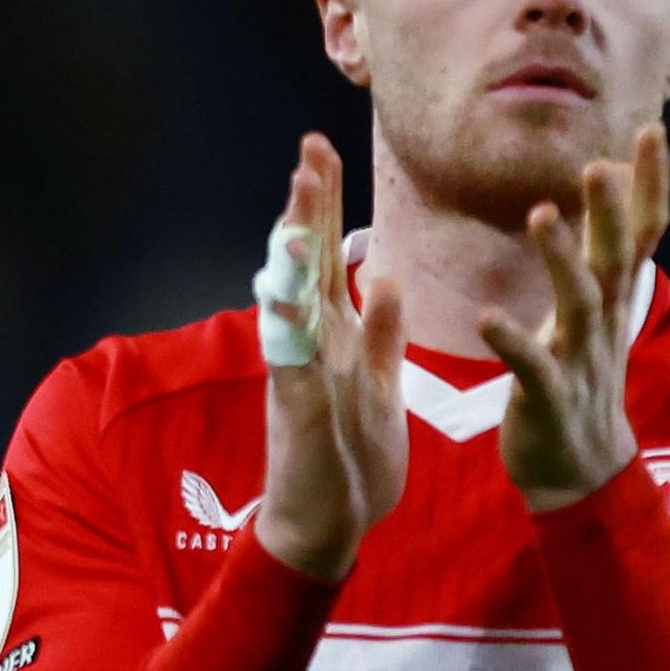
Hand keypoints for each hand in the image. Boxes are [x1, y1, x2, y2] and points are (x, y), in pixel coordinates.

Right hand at [253, 135, 411, 580]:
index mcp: (338, 334)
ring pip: (292, 298)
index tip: (325, 151)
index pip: (330, 255)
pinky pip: (291, 360)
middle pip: (306, 262)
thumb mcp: (381, 383)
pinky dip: (288, 325)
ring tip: (296, 200)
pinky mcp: (297, 406)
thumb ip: (382, 333)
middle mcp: (313, 343)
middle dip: (307, 207)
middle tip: (310, 149)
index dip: (327, 206)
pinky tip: (286, 291)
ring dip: (292, 249)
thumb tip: (383, 275)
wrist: (330, 521)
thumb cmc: (352, 454)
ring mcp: (301, 370)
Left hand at [481, 123, 667, 511]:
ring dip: (561, 259)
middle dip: (610, 211)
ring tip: (541, 217)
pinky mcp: (551, 396)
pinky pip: (533, 365)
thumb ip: (599, 263)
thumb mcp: (597, 316)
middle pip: (616, 258)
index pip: (643, 233)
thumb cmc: (580, 383)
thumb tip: (601, 204)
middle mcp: (604, 322)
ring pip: (578, 302)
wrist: (581, 469)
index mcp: (613, 299)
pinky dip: (514, 341)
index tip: (652, 131)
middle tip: (597, 164)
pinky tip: (491, 317)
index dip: (649, 184)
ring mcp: (581, 359)